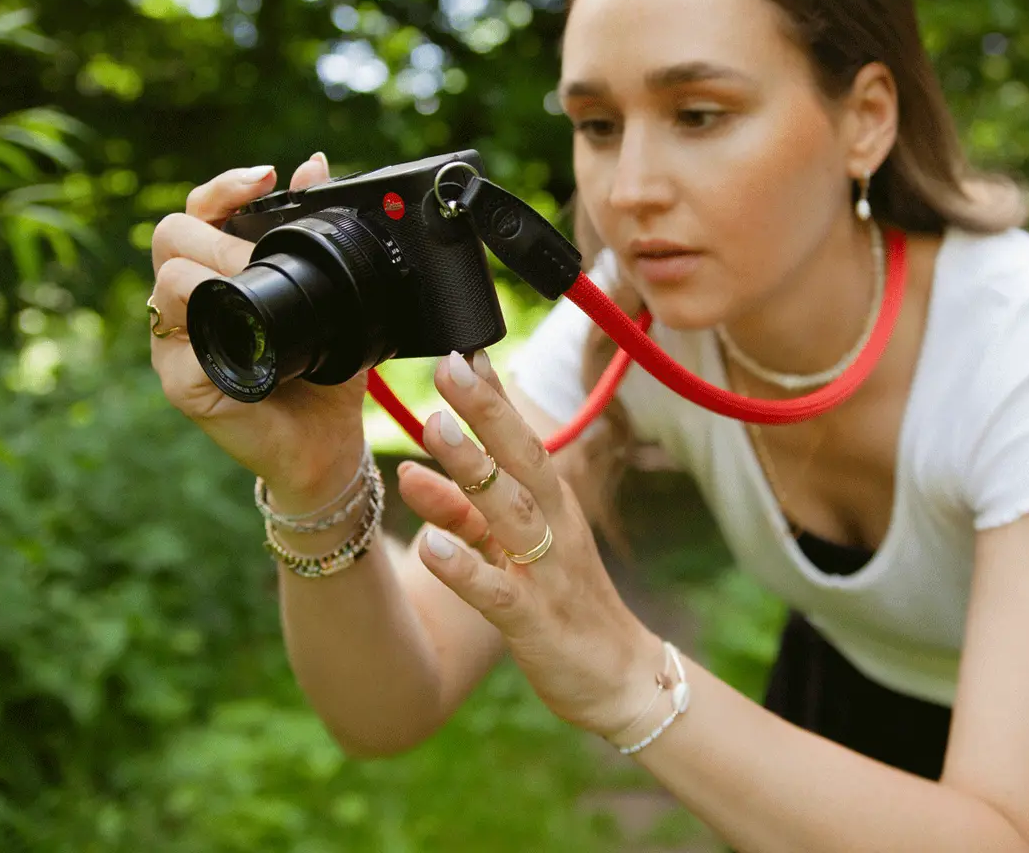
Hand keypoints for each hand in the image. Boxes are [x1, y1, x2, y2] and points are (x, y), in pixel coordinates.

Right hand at [148, 152, 366, 507]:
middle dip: (217, 231)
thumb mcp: (333, 295)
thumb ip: (318, 232)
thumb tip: (314, 163)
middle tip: (259, 249)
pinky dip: (216, 334)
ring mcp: (177, 344)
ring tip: (258, 283)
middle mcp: (186, 304)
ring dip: (214, 274)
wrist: (330, 443)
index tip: (265, 176)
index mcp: (216, 274)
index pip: (198, 213)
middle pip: (171, 236)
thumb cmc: (324, 369)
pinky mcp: (184, 384)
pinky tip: (254, 333)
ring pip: (168, 283)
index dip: (223, 188)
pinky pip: (180, 347)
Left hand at [396, 350, 664, 735]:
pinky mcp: (535, 621)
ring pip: (509, 513)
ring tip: (434, 430)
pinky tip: (430, 547)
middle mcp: (554, 528)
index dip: (491, 397)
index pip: (520, 440)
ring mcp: (547, 573)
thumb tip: (410, 470)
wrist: (619, 678)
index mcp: (551, 505)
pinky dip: (465, 568)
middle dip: (485, 411)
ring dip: (472, 471)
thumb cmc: (564, 605)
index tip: (462, 350)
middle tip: (449, 366)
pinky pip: (497, 591)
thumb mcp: (510, 550)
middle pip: (521, 459)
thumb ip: (460, 511)